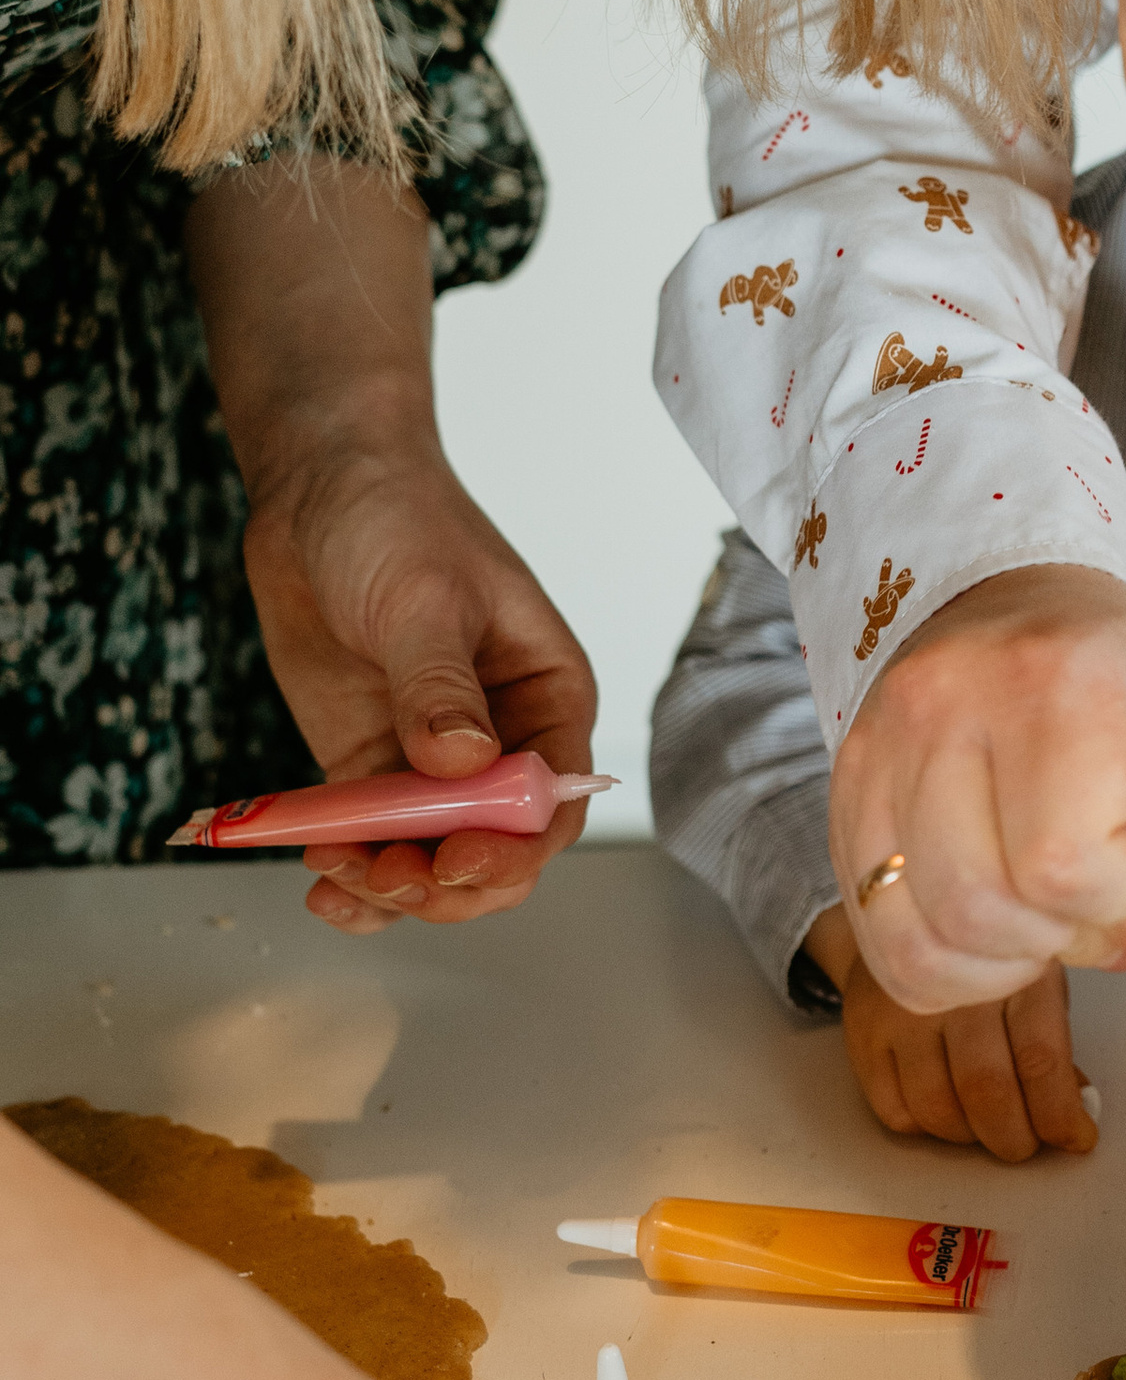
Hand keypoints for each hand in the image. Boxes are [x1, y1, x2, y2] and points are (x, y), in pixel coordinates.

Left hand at [242, 439, 597, 930]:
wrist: (320, 490)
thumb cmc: (399, 521)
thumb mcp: (425, 599)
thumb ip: (440, 685)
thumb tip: (463, 763)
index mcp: (547, 698)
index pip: (552, 801)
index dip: (512, 845)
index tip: (454, 859)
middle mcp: (501, 741)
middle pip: (495, 850)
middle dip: (445, 882)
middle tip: (387, 878)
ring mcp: (430, 761)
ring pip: (430, 862)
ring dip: (389, 888)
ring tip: (334, 872)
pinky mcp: (368, 766)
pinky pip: (370, 841)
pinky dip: (350, 871)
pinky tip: (320, 876)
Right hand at [806, 907, 1097, 1160]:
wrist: (904, 916)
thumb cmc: (986, 959)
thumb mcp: (1036, 980)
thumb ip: (1054, 1042)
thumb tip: (1075, 1109)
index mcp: (1014, 970)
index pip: (1040, 1059)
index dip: (1060, 1114)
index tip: (1076, 1138)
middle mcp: (954, 990)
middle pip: (986, 1090)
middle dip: (1015, 1137)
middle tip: (1026, 1144)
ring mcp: (902, 1012)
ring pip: (938, 1109)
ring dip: (971, 1137)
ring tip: (987, 1129)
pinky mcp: (863, 1035)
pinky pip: (894, 1111)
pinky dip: (927, 1128)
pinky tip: (947, 1112)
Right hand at [830, 564, 1125, 1008]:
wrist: (1013, 601)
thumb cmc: (1117, 675)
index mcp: (1051, 677)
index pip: (1064, 858)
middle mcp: (944, 706)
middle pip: (984, 904)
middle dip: (1071, 940)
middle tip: (1116, 913)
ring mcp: (878, 752)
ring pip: (925, 934)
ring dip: (1010, 959)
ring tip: (1057, 917)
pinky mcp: (844, 797)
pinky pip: (882, 940)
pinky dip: (952, 967)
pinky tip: (1000, 932)